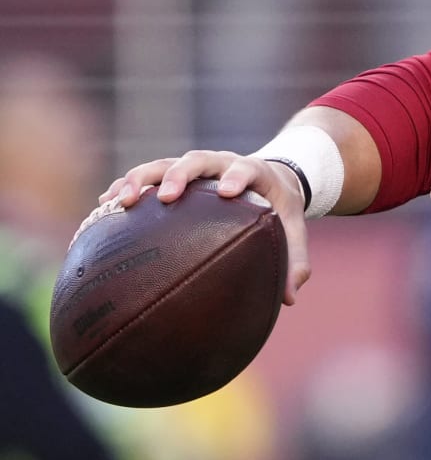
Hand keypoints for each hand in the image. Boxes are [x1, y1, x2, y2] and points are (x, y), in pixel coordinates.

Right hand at [92, 150, 311, 303]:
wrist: (269, 176)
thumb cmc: (279, 206)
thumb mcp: (292, 226)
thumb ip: (295, 259)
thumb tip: (290, 299)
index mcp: (253, 172)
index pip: (244, 168)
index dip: (236, 176)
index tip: (228, 191)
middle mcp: (219, 163)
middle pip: (197, 161)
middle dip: (180, 176)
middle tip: (166, 196)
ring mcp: (193, 167)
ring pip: (163, 164)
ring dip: (141, 178)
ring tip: (121, 200)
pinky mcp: (172, 174)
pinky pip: (146, 175)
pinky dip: (126, 185)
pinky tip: (106, 205)